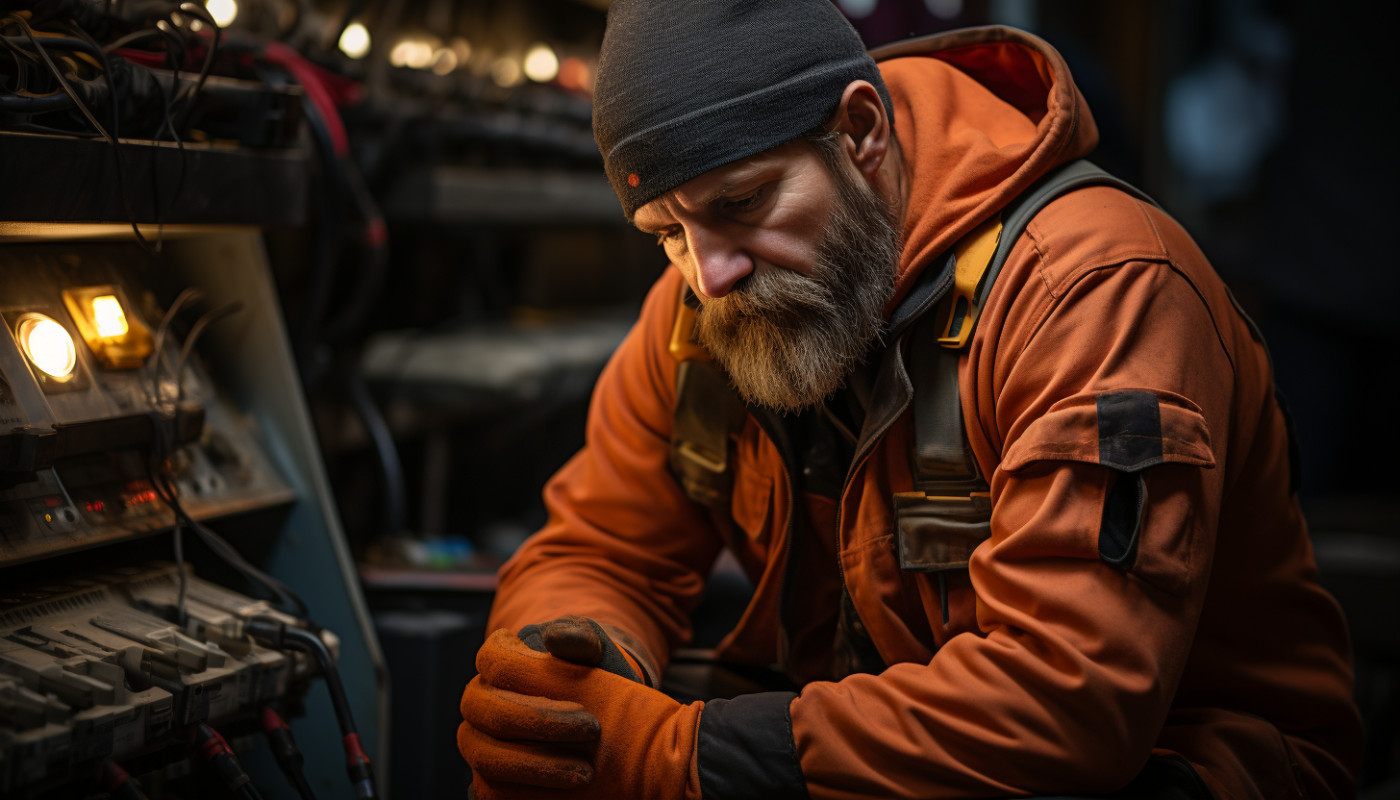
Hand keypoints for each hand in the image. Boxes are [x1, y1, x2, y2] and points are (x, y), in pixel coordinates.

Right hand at [459, 628, 701, 799]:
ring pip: (486, 757)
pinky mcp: (489, 780)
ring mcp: (479, 744)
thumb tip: (557, 637)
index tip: (580, 693)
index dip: (529, 673)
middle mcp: (479, 705)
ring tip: (586, 772)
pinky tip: (567, 795)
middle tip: (591, 730)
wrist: (601, 715)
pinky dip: (528, 795)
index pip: (491, 660)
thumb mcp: (593, 652)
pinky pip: (493, 793)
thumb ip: (579, 638)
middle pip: (490, 712)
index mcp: (495, 665)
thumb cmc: (591, 675)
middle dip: (541, 722)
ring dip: (536, 765)